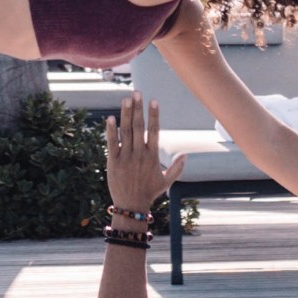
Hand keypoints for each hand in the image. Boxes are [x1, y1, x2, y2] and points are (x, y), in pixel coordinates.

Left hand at [106, 94, 186, 214]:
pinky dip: (111, 130)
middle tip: (137, 92)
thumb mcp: (166, 182)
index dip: (154, 115)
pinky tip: (110, 118)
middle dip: (138, 108)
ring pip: (126, 131)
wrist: (131, 205)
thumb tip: (186, 155)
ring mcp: (126, 157)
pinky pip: (112, 143)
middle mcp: (139, 154)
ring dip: (126, 114)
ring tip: (126, 98)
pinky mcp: (113, 161)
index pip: (154, 131)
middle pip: (139, 127)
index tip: (154, 101)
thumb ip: (177, 168)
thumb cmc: (149, 193)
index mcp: (152, 156)